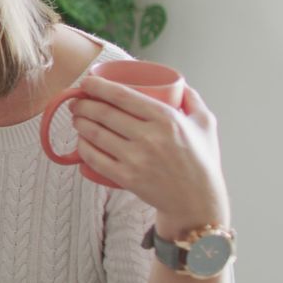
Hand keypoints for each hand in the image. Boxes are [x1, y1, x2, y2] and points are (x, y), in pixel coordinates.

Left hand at [69, 77, 229, 231]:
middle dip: (83, 104)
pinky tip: (80, 140)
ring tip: (77, 118)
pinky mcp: (126, 178)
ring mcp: (136, 159)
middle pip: (104, 113)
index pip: (122, 96)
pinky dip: (82, 147)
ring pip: (96, 133)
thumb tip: (177, 83)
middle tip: (77, 101)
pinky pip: (95, 158)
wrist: (198, 201)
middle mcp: (149, 137)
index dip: (98, 86)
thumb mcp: (205, 124)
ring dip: (80, 122)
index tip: (86, 81)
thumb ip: (192, 99)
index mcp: (167, 119)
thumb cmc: (201, 160)